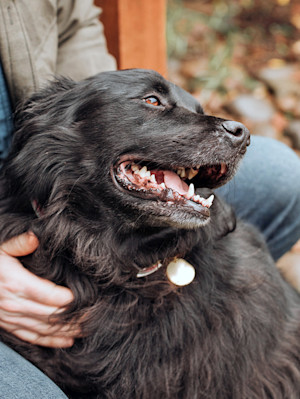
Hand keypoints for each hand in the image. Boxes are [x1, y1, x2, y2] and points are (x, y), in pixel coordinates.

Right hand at [0, 232, 79, 346]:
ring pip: (45, 329)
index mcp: (17, 284)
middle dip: (76, 317)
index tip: (90, 297)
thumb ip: (19, 243)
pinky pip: (31, 337)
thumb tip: (35, 236)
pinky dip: (50, 341)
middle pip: (53, 315)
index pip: (52, 296)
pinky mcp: (9, 325)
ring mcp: (12, 318)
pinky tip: (66, 341)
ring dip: (68, 331)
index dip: (73, 299)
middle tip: (96, 315)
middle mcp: (16, 304)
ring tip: (87, 329)